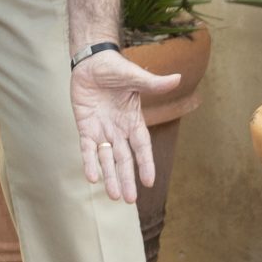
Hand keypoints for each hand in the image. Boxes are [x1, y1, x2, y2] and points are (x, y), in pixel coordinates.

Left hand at [70, 51, 181, 203]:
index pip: (142, 146)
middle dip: (127, 178)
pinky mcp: (85, 127)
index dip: (146, 163)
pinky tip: (92, 178)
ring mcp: (101, 130)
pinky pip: (87, 149)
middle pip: (124, 159)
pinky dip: (89, 162)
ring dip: (110, 177)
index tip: (150, 182)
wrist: (90, 61)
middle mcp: (119, 129)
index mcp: (133, 119)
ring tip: (114, 197)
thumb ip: (153, 83)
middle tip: (130, 200)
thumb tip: (176, 79)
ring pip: (107, 159)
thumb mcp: (134, 76)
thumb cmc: (114, 67)